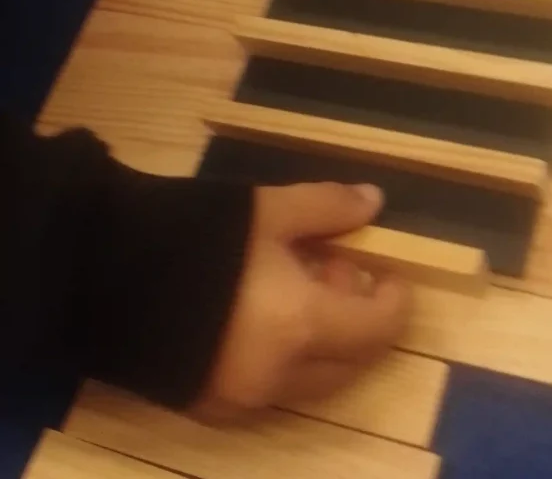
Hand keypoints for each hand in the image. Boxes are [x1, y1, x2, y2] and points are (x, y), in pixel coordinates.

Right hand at [194, 182, 410, 419]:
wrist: (98, 272)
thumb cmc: (196, 234)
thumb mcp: (270, 208)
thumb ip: (330, 207)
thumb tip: (374, 202)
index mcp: (301, 327)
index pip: (378, 329)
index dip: (396, 301)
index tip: (392, 272)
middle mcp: (277, 377)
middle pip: (350, 362)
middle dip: (360, 320)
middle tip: (340, 271)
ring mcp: (238, 400)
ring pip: (311, 381)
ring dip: (326, 341)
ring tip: (300, 286)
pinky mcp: (204, 406)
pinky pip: (269, 390)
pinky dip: (287, 358)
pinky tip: (265, 316)